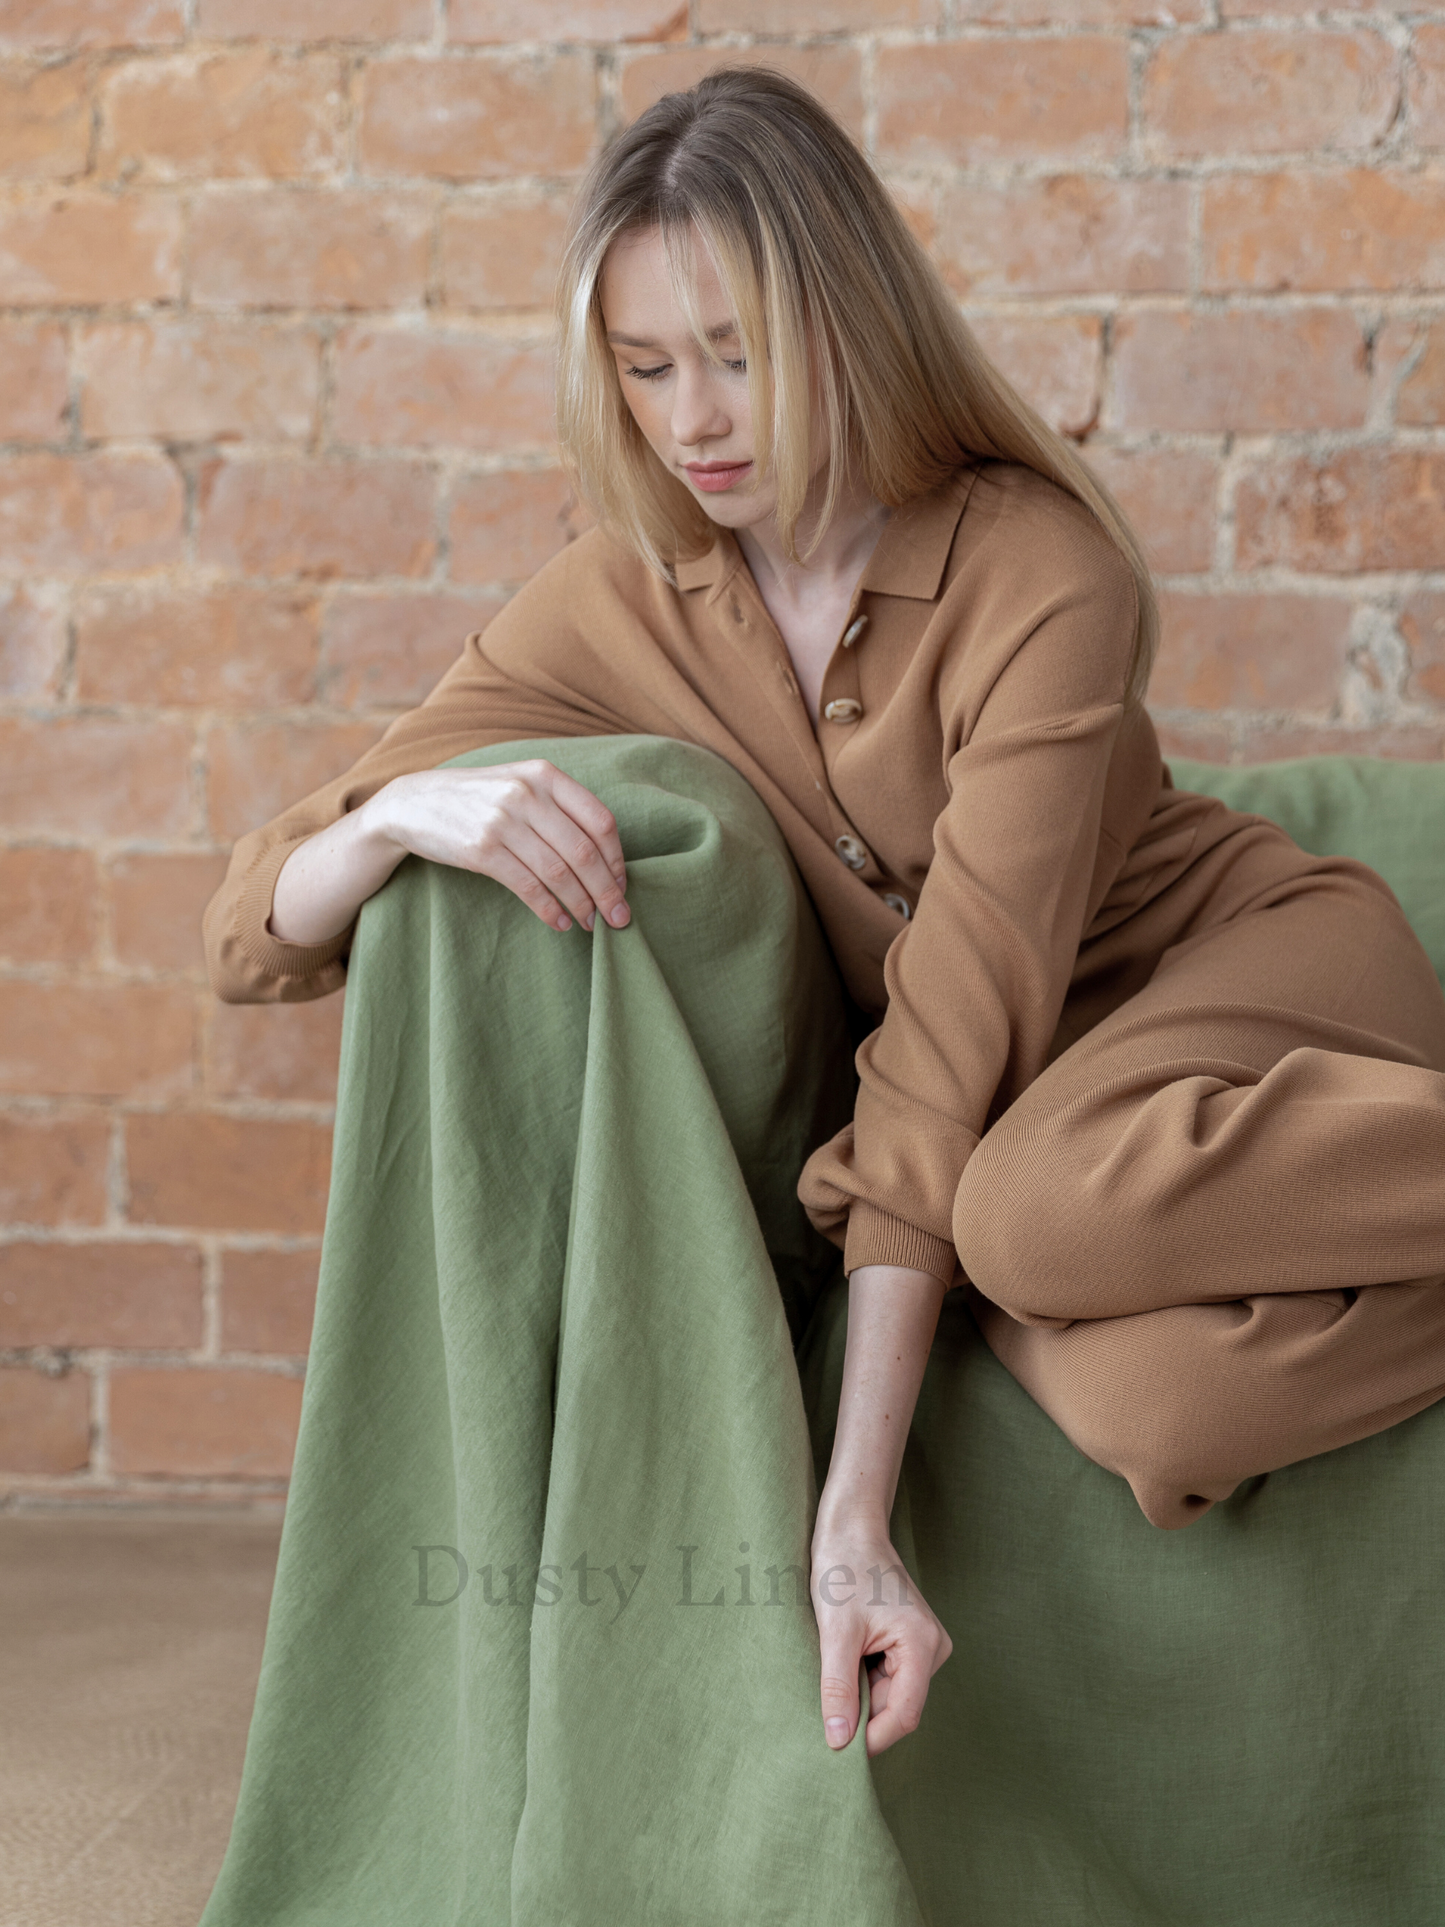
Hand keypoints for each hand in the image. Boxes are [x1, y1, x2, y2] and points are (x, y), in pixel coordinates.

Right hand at [368, 760, 629, 934]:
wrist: (413, 803)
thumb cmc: (479, 799)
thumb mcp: (521, 785)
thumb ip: (560, 809)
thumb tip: (607, 860)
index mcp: (545, 775)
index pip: (601, 821)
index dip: (617, 860)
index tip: (621, 886)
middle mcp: (526, 793)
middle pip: (584, 852)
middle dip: (607, 891)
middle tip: (619, 918)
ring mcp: (502, 820)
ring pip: (559, 872)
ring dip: (581, 905)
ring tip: (591, 924)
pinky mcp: (481, 849)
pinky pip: (528, 886)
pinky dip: (549, 909)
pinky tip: (559, 923)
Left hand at [811, 1508, 951, 1756]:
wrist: (850, 1528)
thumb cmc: (843, 1569)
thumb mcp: (836, 1632)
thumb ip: (838, 1689)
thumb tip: (838, 1743)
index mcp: (923, 1645)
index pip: (904, 1715)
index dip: (872, 1738)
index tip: (836, 1751)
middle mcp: (932, 1648)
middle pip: (898, 1706)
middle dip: (863, 1716)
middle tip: (823, 1719)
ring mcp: (922, 1646)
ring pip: (890, 1694)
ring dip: (860, 1697)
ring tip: (830, 1680)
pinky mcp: (908, 1642)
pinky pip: (887, 1678)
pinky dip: (862, 1681)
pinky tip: (841, 1667)